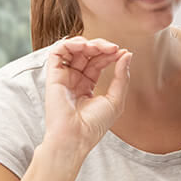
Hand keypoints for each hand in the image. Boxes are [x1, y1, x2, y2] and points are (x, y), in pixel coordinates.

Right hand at [42, 37, 130, 154]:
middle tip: (113, 48)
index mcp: (87, 86)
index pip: (98, 62)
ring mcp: (63, 76)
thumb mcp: (116, 99)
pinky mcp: (53, 75)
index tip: (122, 52)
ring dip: (88, 43)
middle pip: (87, 53)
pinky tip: (84, 46)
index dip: (110, 54)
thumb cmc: (94, 125)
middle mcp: (74, 79)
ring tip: (100, 47)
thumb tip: (127, 54)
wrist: (76, 137)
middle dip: (101, 46)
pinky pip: (57, 51)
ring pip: (73, 49)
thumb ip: (121, 76)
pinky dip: (70, 43)